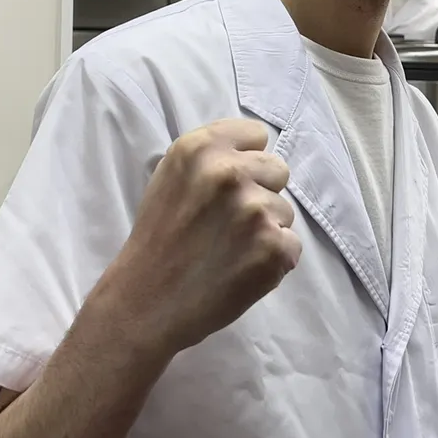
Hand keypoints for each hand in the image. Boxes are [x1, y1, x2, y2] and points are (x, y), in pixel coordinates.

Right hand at [108, 119, 299, 352]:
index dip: (246, 159)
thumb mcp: (170, 178)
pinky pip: (291, 245)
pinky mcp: (274, 248)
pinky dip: (272, 260)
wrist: (146, 303)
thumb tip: (252, 152)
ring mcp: (255, 210)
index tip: (230, 184)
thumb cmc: (157, 241)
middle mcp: (230, 172)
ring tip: (229, 250)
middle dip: (260, 192)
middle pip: (278, 169)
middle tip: (229, 222)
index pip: (256, 134)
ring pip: (285, 211)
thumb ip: (211, 158)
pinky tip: (240, 269)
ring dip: (265, 229)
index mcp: (200, 148)